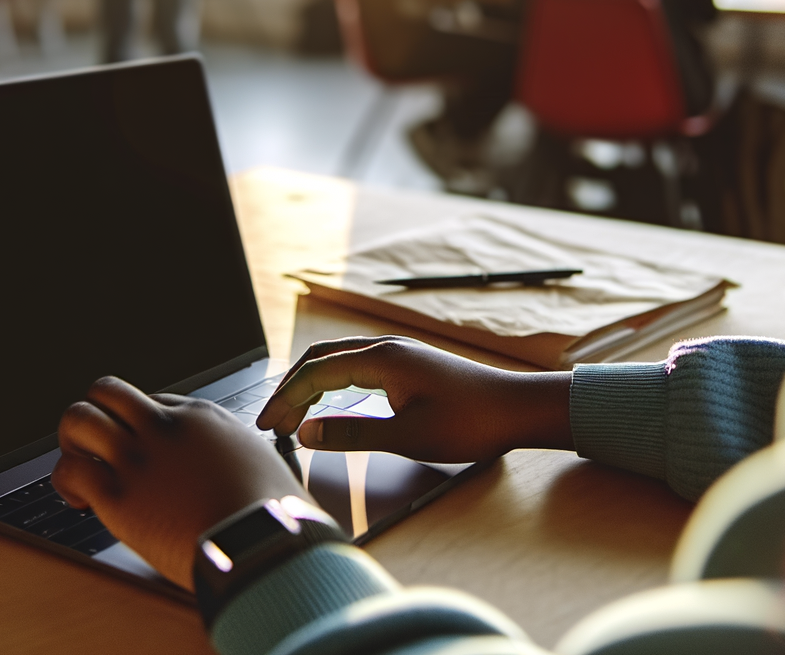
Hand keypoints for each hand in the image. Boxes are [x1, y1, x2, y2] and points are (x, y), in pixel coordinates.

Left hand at [52, 377, 310, 588]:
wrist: (263, 547)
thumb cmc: (275, 517)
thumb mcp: (268, 465)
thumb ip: (246, 459)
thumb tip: (256, 472)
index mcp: (204, 417)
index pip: (152, 401)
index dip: (139, 426)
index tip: (141, 452)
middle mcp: (166, 428)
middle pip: (108, 391)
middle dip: (95, 414)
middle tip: (96, 446)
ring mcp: (140, 458)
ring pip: (78, 417)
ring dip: (72, 441)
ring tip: (82, 466)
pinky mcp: (120, 495)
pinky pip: (69, 469)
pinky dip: (65, 481)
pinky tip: (80, 501)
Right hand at [255, 336, 572, 463]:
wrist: (517, 409)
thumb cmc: (470, 422)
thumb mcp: (406, 437)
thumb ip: (351, 434)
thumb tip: (306, 432)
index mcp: (381, 359)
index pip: (315, 373)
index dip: (285, 400)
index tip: (267, 426)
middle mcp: (386, 348)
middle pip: (321, 360)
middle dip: (291, 390)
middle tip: (273, 423)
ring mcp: (398, 353)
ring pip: (337, 361)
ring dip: (310, 386)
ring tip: (294, 417)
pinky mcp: (408, 364)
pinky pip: (356, 365)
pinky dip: (332, 383)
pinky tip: (330, 405)